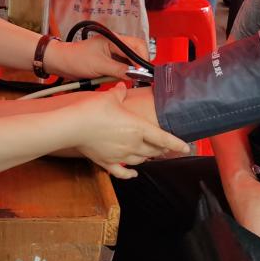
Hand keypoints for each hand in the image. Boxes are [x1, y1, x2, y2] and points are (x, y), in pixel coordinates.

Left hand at [45, 33, 149, 80]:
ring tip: (128, 79)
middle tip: (139, 78)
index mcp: (114, 39)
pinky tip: (119, 79)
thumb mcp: (100, 66)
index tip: (143, 73)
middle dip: (138, 65)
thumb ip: (120, 70)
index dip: (142, 60)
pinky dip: (123, 74)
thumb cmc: (76, 59)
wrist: (61, 63)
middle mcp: (116, 44)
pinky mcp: (109, 61)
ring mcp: (113, 52)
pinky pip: (122, 67)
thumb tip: (137, 74)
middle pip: (136, 52)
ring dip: (130, 70)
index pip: (137, 46)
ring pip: (130, 61)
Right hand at [70, 83, 190, 177]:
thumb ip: (120, 93)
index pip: (163, 138)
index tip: (186, 147)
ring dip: (148, 157)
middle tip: (167, 146)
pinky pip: (122, 172)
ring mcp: (120, 155)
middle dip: (162, 148)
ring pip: (141, 160)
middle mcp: (132, 144)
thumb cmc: (92, 110)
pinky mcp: (108, 162)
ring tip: (151, 153)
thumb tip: (122, 87)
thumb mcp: (109, 97)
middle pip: (154, 150)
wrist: (73, 126)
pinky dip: (130, 174)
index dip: (177, 143)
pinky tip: (134, 173)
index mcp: (137, 127)